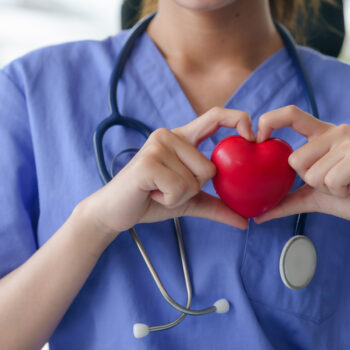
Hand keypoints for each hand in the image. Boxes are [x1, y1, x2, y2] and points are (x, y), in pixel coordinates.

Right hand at [83, 107, 253, 236]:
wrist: (115, 211)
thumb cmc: (151, 200)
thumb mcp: (188, 200)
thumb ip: (217, 205)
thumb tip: (247, 221)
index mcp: (181, 138)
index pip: (215, 116)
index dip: (238, 119)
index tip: (252, 138)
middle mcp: (170, 135)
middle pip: (210, 167)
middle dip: (194, 188)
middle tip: (168, 187)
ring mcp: (157, 146)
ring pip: (196, 180)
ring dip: (179, 196)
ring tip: (158, 190)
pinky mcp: (148, 162)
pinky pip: (180, 188)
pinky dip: (169, 200)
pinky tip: (151, 194)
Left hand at [254, 105, 349, 222]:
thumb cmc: (348, 197)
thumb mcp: (313, 196)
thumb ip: (286, 201)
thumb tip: (257, 216)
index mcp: (322, 134)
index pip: (290, 115)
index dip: (269, 121)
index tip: (258, 140)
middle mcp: (336, 131)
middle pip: (295, 160)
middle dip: (310, 180)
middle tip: (334, 181)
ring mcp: (349, 141)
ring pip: (312, 174)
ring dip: (327, 189)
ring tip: (346, 184)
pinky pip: (330, 181)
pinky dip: (340, 192)